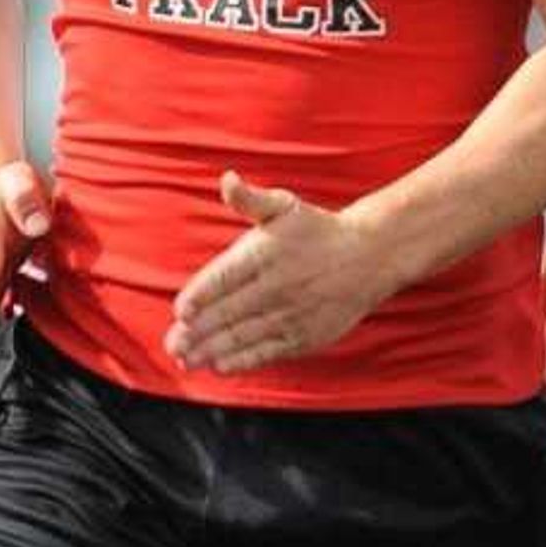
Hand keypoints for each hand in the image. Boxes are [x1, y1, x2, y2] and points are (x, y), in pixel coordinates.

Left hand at [166, 172, 397, 376]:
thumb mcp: (285, 205)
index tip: (181, 311)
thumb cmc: (319, 230)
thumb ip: (250, 198)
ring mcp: (292, 314)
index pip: (225, 278)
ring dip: (211, 351)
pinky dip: (243, 361)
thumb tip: (227, 179)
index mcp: (267, 254)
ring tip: (186, 359)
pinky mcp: (306, 335)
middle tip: (173, 343)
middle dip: (197, 332)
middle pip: (229, 312)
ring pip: (245, 336)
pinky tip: (220, 366)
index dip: (201, 296)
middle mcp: (278, 286)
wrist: (372, 256)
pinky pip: (268, 351)